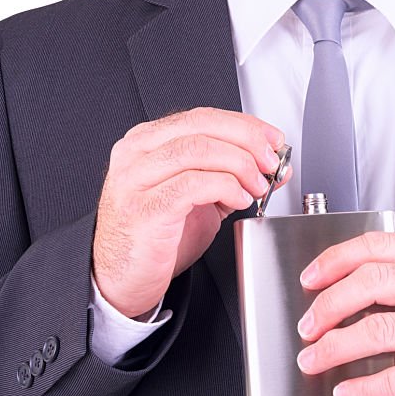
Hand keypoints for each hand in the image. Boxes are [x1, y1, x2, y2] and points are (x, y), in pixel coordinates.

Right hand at [93, 107, 289, 318]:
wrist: (120, 279)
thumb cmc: (155, 239)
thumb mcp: (198, 199)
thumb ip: (229, 177)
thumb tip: (270, 165)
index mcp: (147, 143)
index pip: (202, 117)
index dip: (245, 125)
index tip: (274, 139)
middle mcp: (137, 154)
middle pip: (201, 126)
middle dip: (247, 140)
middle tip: (271, 162)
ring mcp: (136, 180)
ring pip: (198, 149)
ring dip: (240, 164)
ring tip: (257, 185)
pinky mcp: (145, 208)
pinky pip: (193, 184)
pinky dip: (226, 187)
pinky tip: (239, 200)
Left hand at [295, 232, 394, 395]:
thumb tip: (334, 293)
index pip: (378, 246)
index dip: (335, 260)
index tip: (310, 279)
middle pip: (374, 282)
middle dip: (329, 305)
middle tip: (308, 327)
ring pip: (380, 329)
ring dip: (336, 347)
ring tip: (315, 359)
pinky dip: (365, 388)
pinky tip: (347, 390)